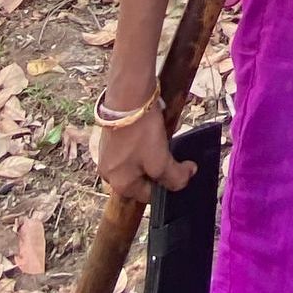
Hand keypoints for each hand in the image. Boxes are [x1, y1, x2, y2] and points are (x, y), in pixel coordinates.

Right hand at [89, 74, 196, 203]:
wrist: (127, 97)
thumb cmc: (141, 133)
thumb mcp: (161, 161)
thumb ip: (175, 178)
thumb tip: (186, 179)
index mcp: (120, 185)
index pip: (149, 196)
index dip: (168, 185)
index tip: (180, 170)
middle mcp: (109, 174)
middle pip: (142, 180)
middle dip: (159, 170)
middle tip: (170, 155)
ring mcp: (107, 157)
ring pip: (137, 164)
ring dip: (152, 157)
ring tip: (161, 142)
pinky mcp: (109, 140)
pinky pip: (130, 150)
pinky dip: (142, 145)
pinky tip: (151, 133)